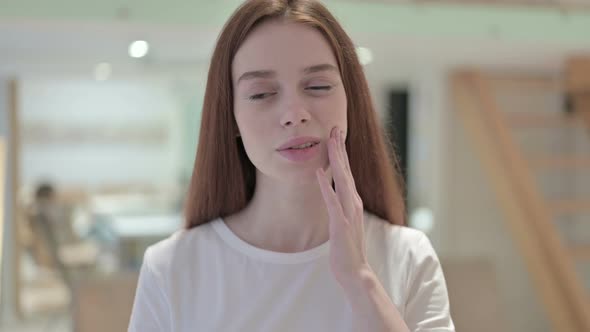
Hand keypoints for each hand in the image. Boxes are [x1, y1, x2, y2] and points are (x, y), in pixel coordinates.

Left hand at [316, 126, 370, 287]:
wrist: (355, 272)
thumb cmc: (348, 248)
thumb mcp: (344, 221)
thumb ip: (340, 205)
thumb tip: (333, 191)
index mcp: (353, 201)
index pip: (346, 172)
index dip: (341, 152)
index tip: (336, 134)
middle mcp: (353, 203)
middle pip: (346, 170)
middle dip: (340, 148)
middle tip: (335, 127)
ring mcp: (348, 212)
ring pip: (342, 179)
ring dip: (336, 159)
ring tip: (330, 141)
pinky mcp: (340, 223)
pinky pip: (331, 201)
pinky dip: (325, 185)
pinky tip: (318, 172)